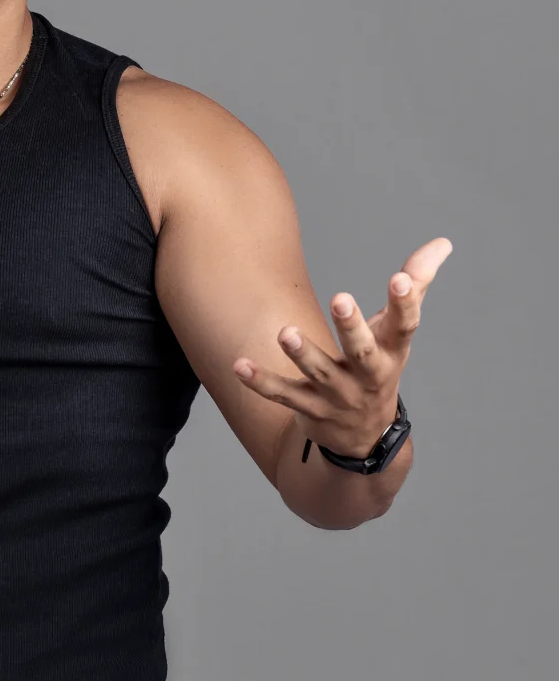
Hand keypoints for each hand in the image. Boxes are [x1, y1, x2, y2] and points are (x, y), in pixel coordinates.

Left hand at [232, 236, 452, 455]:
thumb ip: (415, 286)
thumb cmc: (379, 367)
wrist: (364, 437)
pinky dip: (261, 382)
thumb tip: (442, 242)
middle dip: (351, 327)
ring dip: (303, 353)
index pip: (404, 325)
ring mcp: (338, 395)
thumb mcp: (398, 333)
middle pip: (361, 350)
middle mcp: (367, 375)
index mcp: (392, 351)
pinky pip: (283, 395)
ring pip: (319, 373)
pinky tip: (239, 365)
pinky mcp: (310, 409)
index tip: (401, 278)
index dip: (405, 303)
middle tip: (340, 298)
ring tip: (286, 333)